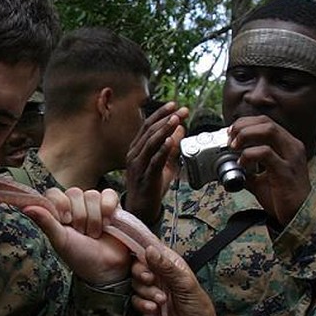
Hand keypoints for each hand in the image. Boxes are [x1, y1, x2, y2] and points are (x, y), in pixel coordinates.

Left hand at [23, 187, 129, 285]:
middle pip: (75, 193)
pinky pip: (109, 194)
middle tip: (82, 233)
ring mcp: (94, 204)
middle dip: (80, 216)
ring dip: (95, 218)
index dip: (61, 205)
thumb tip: (25, 208)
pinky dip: (108, 208)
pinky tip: (108, 223)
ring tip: (95, 233)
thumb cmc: (80, 256)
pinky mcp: (112, 205)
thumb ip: (46, 222)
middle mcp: (75, 204)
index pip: (54, 193)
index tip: (66, 222)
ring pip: (92, 195)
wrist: (105, 267)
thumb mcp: (60, 240)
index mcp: (59, 211)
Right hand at [124, 102, 187, 223]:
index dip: (161, 114)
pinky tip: (170, 141)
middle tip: (180, 110)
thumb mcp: (164, 164)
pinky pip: (154, 160)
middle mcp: (134, 154)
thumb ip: (172, 147)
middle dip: (166, 118)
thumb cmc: (151, 186)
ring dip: (164, 129)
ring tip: (176, 120)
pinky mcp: (145, 177)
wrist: (141, 210)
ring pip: (150, 142)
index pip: (147, 125)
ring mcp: (138, 166)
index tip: (175, 105)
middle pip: (149, 130)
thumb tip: (181, 128)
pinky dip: (162, 149)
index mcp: (136, 149)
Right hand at [131, 243, 237, 315]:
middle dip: (142, 273)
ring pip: (135, 283)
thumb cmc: (198, 307)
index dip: (144, 252)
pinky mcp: (146, 305)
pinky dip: (142, 304)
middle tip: (151, 280)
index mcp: (171, 264)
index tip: (143, 258)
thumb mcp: (185, 284)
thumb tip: (149, 249)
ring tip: (162, 300)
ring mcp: (152, 290)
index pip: (152, 250)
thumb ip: (166, 267)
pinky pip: (135, 300)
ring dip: (146, 291)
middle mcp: (160, 275)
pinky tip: (154, 309)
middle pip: (138, 266)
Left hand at [227, 116, 311, 226]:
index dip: (246, 124)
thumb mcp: (262, 179)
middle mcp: (293, 147)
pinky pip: (266, 153)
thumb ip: (248, 170)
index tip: (230, 133)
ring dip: (246, 135)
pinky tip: (242, 164)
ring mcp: (291, 158)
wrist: (297, 217)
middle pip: (266, 122)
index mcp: (288, 145)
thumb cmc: (282, 197)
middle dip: (243, 126)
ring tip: (234, 147)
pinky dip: (249, 154)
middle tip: (230, 138)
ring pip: (269, 131)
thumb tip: (229, 168)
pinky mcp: (286, 171)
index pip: (266, 122)